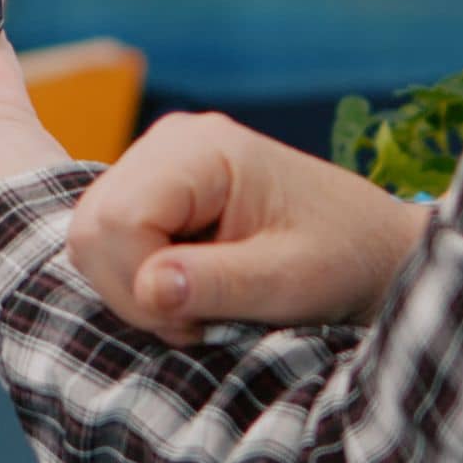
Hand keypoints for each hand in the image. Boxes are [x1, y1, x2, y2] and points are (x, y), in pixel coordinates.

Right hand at [65, 112, 433, 345]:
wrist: (371, 247)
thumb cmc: (343, 258)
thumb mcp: (290, 280)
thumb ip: (219, 282)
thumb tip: (149, 288)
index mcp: (203, 148)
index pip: (119, 220)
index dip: (141, 285)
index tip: (200, 322)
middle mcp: (170, 141)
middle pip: (93, 227)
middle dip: (131, 289)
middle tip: (198, 320)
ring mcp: (158, 162)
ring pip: (91, 236)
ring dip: (132, 288)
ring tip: (198, 306)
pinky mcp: (155, 189)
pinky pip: (107, 240)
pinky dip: (135, 278)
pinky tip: (187, 288)